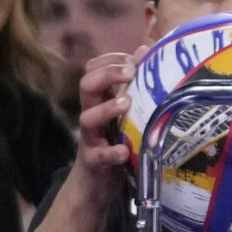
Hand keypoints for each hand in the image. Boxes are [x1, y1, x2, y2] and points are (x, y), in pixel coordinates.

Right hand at [73, 49, 138, 183]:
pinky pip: (98, 155)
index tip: (133, 60)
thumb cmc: (115, 141)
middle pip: (85, 86)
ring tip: (127, 103)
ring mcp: (91, 138)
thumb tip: (145, 48)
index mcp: (99, 100)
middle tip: (131, 72)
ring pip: (87, 118)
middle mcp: (92, 115)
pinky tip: (124, 151)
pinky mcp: (94, 162)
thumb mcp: (125, 112)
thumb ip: (132, 84)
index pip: (92, 70)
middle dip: (107, 75)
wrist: (96, 184)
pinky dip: (111, 153)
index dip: (109, 60)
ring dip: (107, 109)